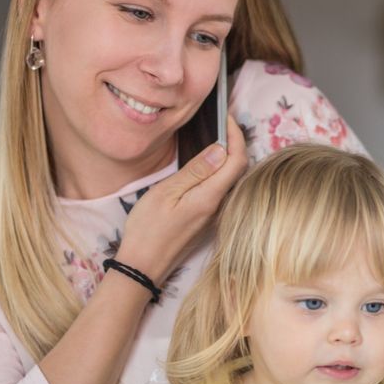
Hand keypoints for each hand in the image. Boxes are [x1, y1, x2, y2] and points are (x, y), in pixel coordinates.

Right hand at [116, 115, 246, 282]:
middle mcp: (220, 206)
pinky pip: (223, 190)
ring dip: (229, 157)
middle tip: (222, 122)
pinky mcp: (209, 220)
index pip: (237, 160)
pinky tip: (209, 164)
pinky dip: (221, 172)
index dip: (236, 135)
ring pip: (232, 180)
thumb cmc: (148, 228)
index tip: (226, 117)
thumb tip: (220, 150)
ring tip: (216, 136)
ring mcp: (216, 215)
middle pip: (239, 169)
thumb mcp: (166, 193)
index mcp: (211, 197)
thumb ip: (196, 171)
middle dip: (235, 143)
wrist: (144, 266)